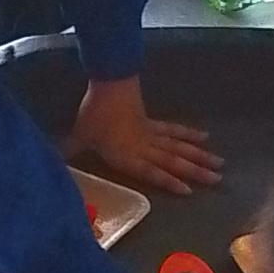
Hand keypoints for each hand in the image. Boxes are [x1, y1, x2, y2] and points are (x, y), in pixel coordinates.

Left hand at [74, 76, 221, 197]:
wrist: (109, 82)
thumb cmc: (94, 112)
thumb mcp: (78, 136)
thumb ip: (71, 151)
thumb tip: (54, 162)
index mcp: (126, 154)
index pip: (151, 171)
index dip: (169, 181)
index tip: (189, 190)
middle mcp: (144, 146)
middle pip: (174, 160)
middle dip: (196, 171)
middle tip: (218, 179)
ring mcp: (151, 134)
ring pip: (179, 146)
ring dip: (200, 155)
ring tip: (219, 163)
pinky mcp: (153, 122)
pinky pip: (174, 131)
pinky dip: (190, 134)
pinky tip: (204, 137)